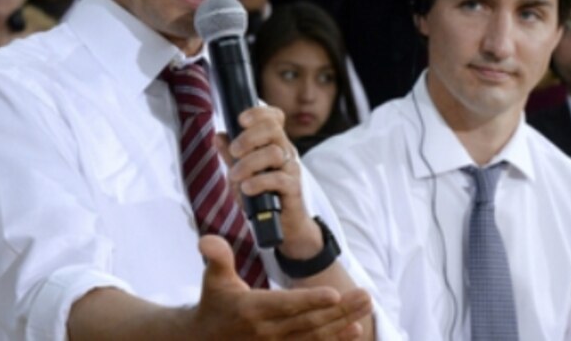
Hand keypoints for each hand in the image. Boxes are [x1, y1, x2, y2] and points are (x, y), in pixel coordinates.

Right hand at [190, 235, 370, 339]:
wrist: (205, 340)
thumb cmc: (215, 303)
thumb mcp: (213, 279)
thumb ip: (217, 257)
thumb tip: (206, 239)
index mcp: (251, 310)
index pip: (285, 305)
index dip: (309, 301)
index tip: (334, 294)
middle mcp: (267, 332)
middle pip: (309, 322)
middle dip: (340, 310)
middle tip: (365, 296)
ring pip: (316, 337)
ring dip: (343, 324)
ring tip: (366, 308)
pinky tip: (355, 330)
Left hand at [218, 105, 320, 258]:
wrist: (282, 226)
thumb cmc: (262, 196)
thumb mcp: (241, 174)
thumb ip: (230, 155)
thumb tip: (218, 135)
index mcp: (274, 143)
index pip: (274, 117)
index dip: (259, 113)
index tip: (240, 120)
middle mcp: (285, 151)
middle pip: (273, 128)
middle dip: (249, 136)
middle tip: (234, 152)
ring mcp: (291, 168)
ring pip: (274, 152)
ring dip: (249, 163)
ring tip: (235, 177)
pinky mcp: (293, 188)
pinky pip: (278, 178)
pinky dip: (259, 182)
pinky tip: (247, 189)